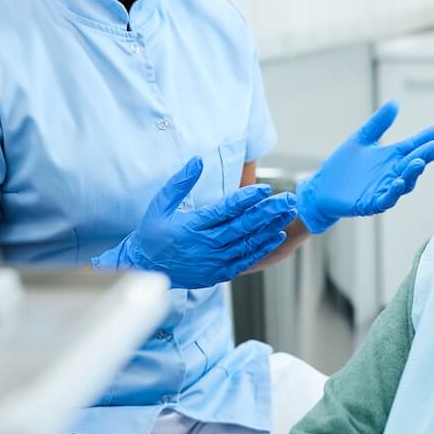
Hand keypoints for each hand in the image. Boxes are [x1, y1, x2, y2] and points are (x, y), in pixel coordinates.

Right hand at [95, 157, 298, 287]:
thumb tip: (197, 161)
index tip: (264, 188)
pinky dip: (262, 248)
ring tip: (287, 213)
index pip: (226, 209)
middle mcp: (206, 244)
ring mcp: (214, 261)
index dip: (247, 198)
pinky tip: (275, 235)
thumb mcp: (160, 205)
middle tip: (288, 199)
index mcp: (192, 226)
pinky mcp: (219, 273)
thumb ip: (180, 182)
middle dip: (268, 211)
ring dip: (270, 227)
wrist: (146, 269)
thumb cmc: (153, 234)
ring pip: (248, 243)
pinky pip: (245, 260)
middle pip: (243, 225)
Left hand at [296, 102, 433, 233]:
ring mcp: (384, 188)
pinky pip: (386, 199)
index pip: (417, 144)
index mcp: (392, 156)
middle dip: (429, 154)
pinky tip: (397, 181)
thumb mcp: (361, 139)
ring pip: (405, 182)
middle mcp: (392, 172)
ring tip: (418, 161)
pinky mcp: (371, 203)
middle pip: (415, 162)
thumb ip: (378, 124)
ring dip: (413, 173)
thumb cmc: (343, 166)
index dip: (432, 136)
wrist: (322, 187)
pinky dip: (393, 192)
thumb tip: (395, 103)